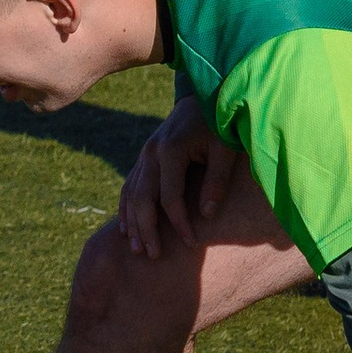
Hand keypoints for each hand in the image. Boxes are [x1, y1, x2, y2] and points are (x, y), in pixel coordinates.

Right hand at [118, 94, 236, 260]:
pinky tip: (126, 228)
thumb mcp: (225, 151)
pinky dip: (126, 208)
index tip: (190, 242)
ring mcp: (144, 155)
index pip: (170, 197)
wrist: (204, 97)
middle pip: (142, 199)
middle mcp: (151, 154)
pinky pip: (129, 186)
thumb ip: (216, 181)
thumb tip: (207, 214)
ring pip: (130, 194)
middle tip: (152, 255)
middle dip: (147, 229)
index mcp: (171, 151)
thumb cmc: (220, 125)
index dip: (179, 222)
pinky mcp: (144, 157)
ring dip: (133, 223)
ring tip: (136, 249)